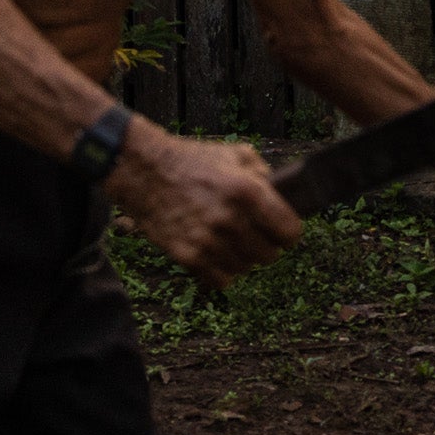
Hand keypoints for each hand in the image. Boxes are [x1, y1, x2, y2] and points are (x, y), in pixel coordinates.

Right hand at [104, 122, 304, 290]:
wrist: (145, 171)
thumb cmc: (193, 160)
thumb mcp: (236, 154)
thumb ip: (264, 174)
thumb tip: (282, 198)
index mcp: (247, 192)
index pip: (290, 232)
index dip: (289, 232)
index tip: (282, 231)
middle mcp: (230, 219)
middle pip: (269, 255)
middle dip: (266, 245)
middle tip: (254, 234)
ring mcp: (208, 241)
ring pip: (246, 269)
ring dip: (243, 257)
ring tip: (231, 240)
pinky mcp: (188, 257)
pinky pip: (221, 280)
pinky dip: (223, 271)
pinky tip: (217, 253)